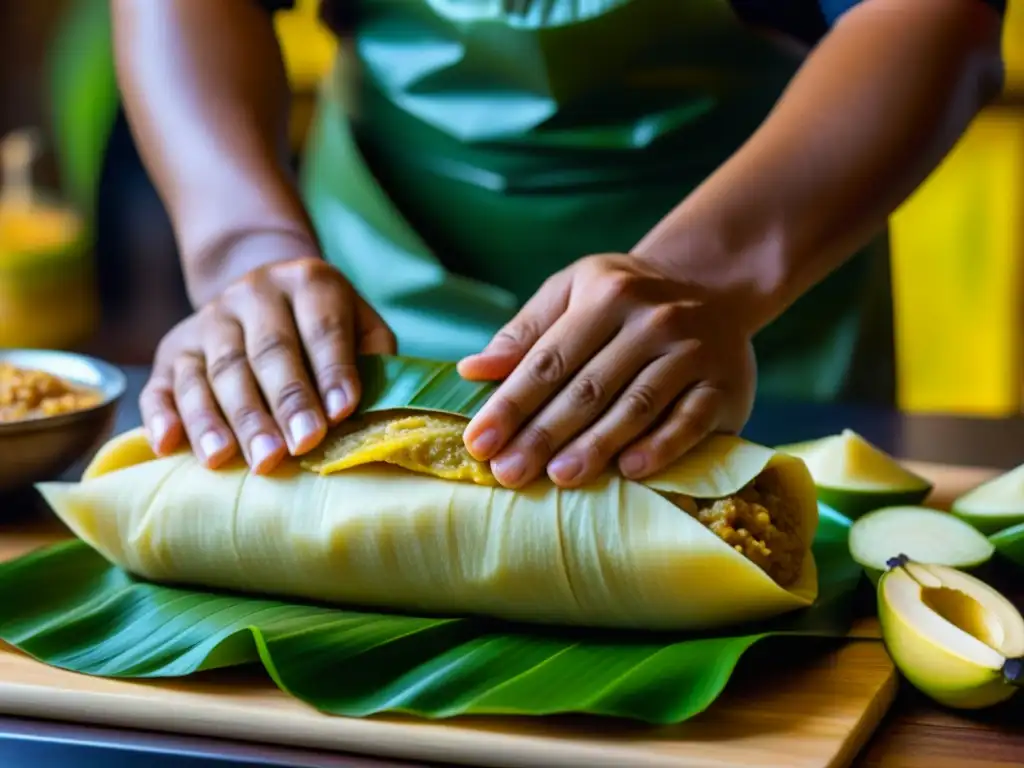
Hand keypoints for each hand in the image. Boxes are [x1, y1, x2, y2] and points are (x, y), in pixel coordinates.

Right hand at [140, 257, 395, 473]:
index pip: (321, 328)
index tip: (340, 414)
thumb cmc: (326, 327)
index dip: (332, 370)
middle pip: (266, 354)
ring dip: (221, 419)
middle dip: (281, 404)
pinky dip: (162, 415)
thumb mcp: (361, 326)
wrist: (265, 290)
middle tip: (294, 448)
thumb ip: (372, 361)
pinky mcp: (174, 348)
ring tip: (231, 460)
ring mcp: (209, 320)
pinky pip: (162, 382)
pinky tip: (168, 445)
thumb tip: (371, 416)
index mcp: (308, 283)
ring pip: (212, 372)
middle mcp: (253, 294)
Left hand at [457, 253, 756, 488]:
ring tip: (559, 478)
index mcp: (606, 294)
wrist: (713, 283)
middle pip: (588, 387)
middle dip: (543, 434)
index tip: (478, 443)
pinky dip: (661, 447)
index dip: (511, 404)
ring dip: (596, 445)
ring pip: (636, 406)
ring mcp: (692, 351)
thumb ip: (525, 332)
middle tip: (508, 473)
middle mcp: (652, 319)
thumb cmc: (624, 297)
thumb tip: (471, 371)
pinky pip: (689, 420)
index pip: (548, 359)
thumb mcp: (572, 292)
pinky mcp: (724, 383)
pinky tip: (628, 471)